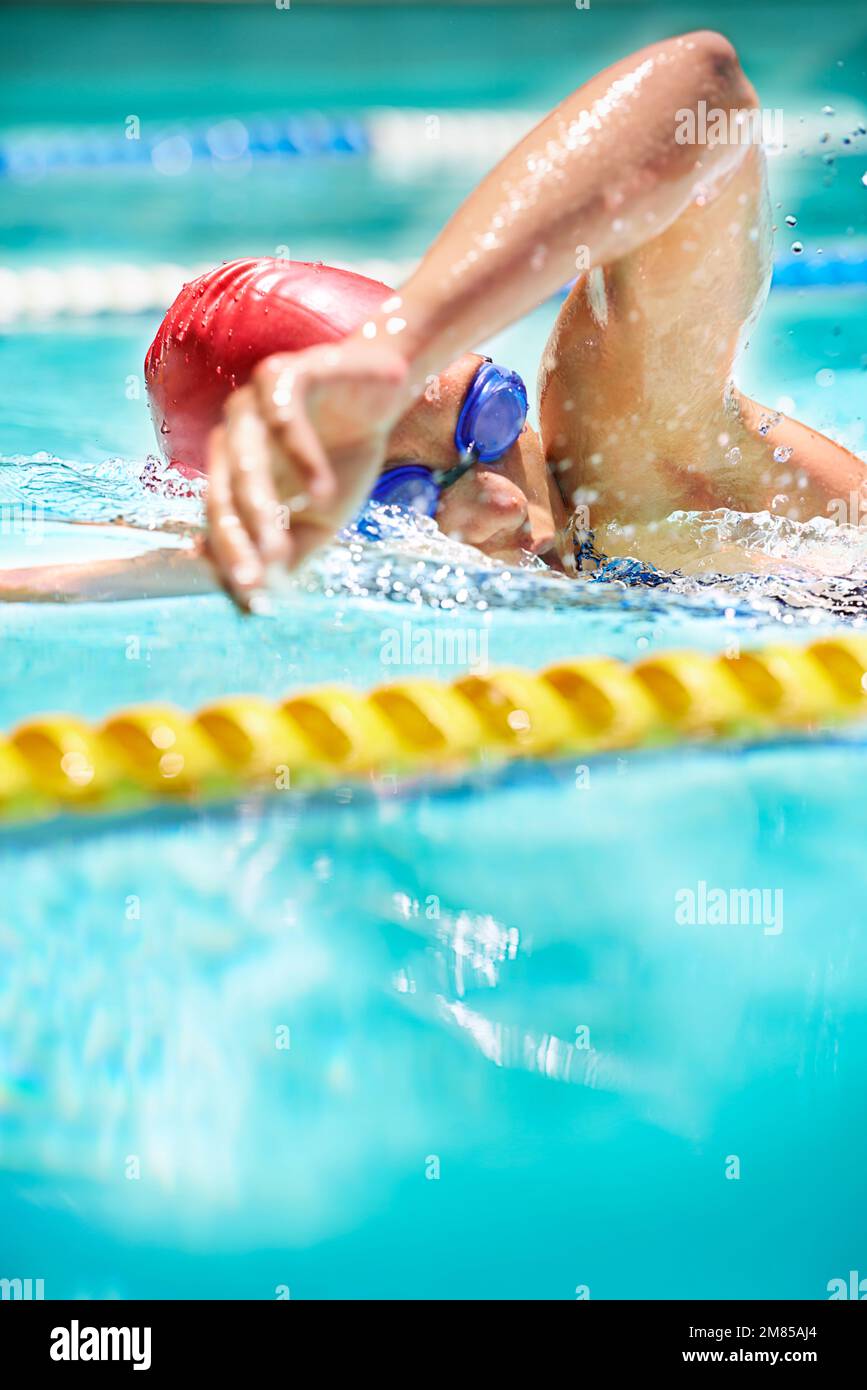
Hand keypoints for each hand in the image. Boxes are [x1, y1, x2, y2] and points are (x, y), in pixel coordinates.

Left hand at [206, 339, 408, 604]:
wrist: (383, 388)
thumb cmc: (344, 455)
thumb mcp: (321, 518)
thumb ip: (290, 552)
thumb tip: (259, 601)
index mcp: (233, 470)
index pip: (221, 521)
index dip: (232, 562)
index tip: (252, 602)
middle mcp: (234, 436)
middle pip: (223, 494)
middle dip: (237, 543)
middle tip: (254, 585)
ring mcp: (252, 402)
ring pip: (245, 460)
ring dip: (260, 508)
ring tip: (280, 550)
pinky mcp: (284, 373)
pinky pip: (282, 417)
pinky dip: (300, 456)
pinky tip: (320, 492)